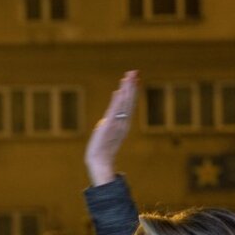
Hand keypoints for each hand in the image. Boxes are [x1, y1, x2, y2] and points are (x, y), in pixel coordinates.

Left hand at [85, 70, 138, 186]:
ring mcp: (117, 124)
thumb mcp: (107, 135)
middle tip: (134, 72)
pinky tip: (118, 90)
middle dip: (131, 86)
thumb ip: (108, 125)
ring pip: (123, 103)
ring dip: (126, 89)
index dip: (132, 92)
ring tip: (128, 76)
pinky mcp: (108, 126)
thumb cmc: (102, 152)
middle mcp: (123, 123)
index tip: (134, 80)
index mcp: (124, 124)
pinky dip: (117, 100)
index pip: (129, 105)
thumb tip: (105, 121)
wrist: (100, 162)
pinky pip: (114, 110)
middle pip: (129, 101)